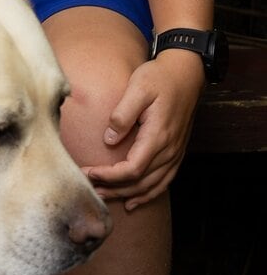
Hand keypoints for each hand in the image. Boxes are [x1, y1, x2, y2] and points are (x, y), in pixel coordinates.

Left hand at [85, 50, 203, 208]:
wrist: (187, 73)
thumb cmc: (160, 78)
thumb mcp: (138, 88)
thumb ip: (123, 114)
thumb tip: (109, 139)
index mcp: (158, 136)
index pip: (132, 169)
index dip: (109, 176)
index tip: (88, 172)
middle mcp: (169, 150)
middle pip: (140, 182)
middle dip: (113, 188)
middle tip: (89, 188)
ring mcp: (175, 153)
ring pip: (151, 186)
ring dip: (127, 195)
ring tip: (105, 196)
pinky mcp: (176, 152)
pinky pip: (163, 182)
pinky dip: (148, 194)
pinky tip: (133, 201)